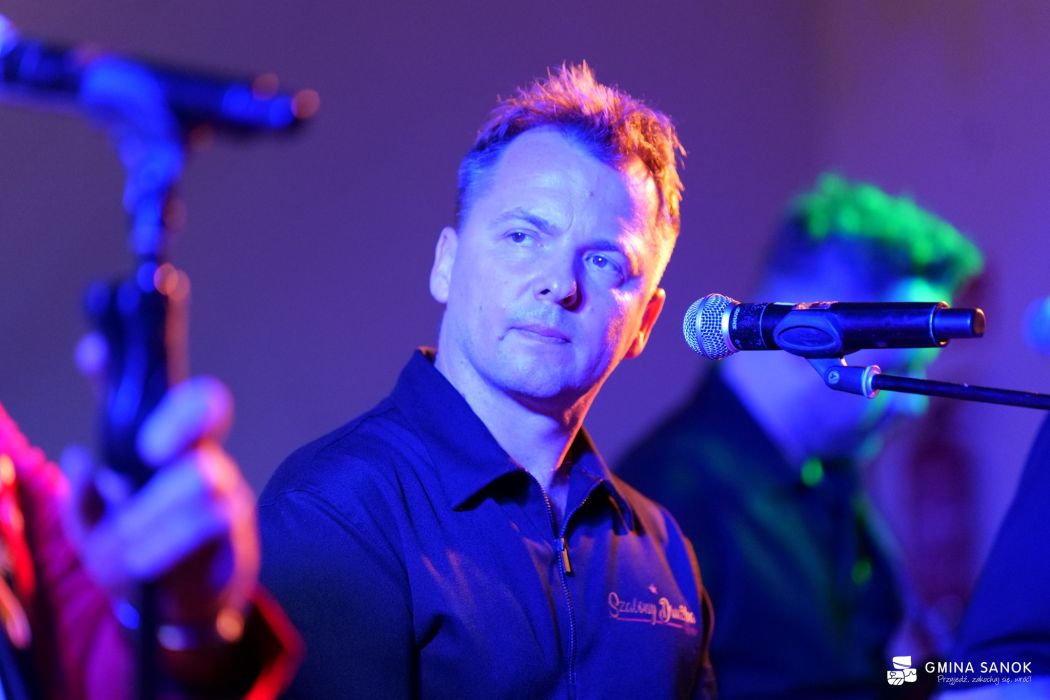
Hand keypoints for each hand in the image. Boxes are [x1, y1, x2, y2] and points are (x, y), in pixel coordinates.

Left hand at [62, 376, 258, 633]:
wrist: (181, 610)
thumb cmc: (138, 552)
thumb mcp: (95, 528)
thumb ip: (82, 497)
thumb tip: (81, 458)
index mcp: (165, 449)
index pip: (160, 393)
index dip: (136, 368)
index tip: (93, 358)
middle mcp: (202, 456)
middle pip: (208, 407)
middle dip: (176, 420)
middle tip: (146, 450)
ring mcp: (228, 491)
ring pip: (201, 474)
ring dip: (152, 510)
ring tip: (124, 545)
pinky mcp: (242, 531)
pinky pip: (211, 521)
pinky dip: (166, 541)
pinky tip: (141, 563)